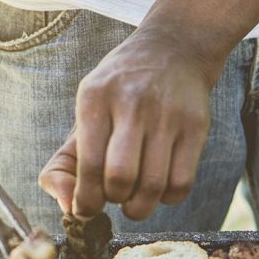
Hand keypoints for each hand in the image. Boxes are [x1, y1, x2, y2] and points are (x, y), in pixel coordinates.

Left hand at [39, 29, 220, 220]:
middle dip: (113, 202)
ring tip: (134, 198)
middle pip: (120, 179)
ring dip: (139, 206)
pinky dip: (166, 199)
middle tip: (114, 197)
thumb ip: (63, 165)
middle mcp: (132, 103)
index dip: (85, 200)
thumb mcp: (85, 113)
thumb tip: (68, 209)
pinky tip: (159, 187)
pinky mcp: (196, 126)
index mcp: (95, 98)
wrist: (173, 50)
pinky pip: (181, 184)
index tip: (86, 208)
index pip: (88, 166)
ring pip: (153, 186)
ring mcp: (167, 114)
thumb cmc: (119, 94)